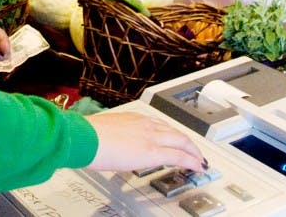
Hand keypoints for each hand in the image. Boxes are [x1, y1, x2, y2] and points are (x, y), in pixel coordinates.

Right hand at [85, 111, 205, 172]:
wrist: (85, 137)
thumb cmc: (87, 136)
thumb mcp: (104, 131)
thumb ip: (114, 136)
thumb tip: (110, 143)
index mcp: (134, 118)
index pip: (161, 125)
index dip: (172, 134)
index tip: (176, 140)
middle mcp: (145, 124)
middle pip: (176, 132)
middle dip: (188, 143)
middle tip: (195, 152)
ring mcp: (150, 136)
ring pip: (182, 141)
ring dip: (193, 152)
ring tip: (199, 160)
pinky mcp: (153, 151)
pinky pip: (179, 155)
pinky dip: (191, 161)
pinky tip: (197, 167)